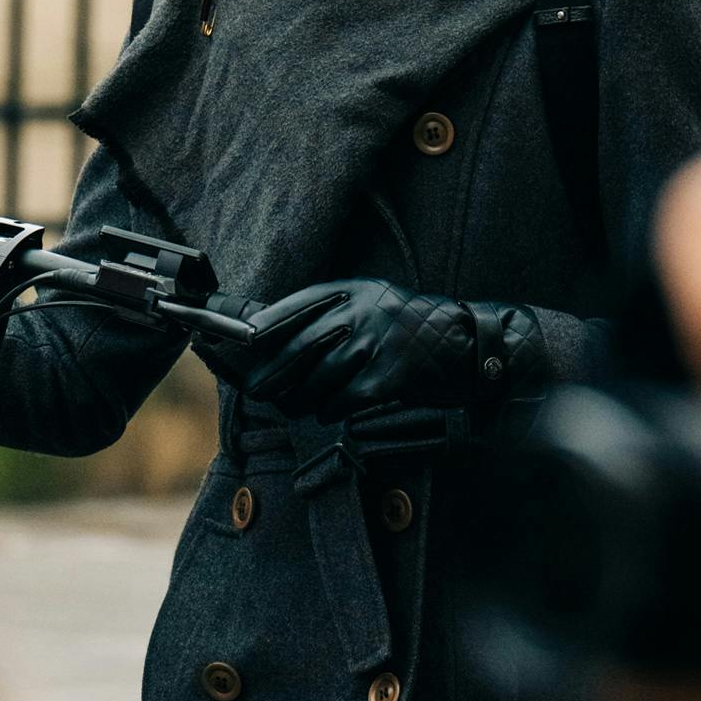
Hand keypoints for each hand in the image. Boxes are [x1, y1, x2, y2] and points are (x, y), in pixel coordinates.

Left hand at [200, 278, 548, 420]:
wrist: (470, 347)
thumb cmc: (414, 332)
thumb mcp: (372, 306)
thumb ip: (331, 316)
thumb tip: (271, 340)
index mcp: (351, 290)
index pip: (291, 308)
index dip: (257, 328)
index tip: (230, 342)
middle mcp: (359, 312)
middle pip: (293, 349)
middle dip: (269, 375)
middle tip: (257, 389)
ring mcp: (374, 344)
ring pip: (314, 381)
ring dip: (303, 399)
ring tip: (305, 402)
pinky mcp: (387, 376)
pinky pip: (341, 401)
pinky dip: (332, 409)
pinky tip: (337, 408)